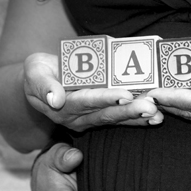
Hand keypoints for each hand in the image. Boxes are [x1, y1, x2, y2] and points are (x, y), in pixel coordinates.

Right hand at [23, 52, 162, 131]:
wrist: (42, 81)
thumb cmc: (39, 72)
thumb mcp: (33, 72)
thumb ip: (41, 85)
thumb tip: (54, 100)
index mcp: (63, 106)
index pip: (86, 101)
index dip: (105, 98)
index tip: (124, 95)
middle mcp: (79, 117)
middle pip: (107, 114)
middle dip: (130, 110)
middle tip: (151, 106)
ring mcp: (92, 119)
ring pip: (118, 119)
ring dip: (139, 117)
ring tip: (157, 114)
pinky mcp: (103, 117)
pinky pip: (122, 119)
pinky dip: (140, 118)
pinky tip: (157, 117)